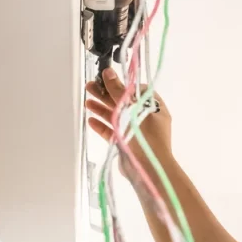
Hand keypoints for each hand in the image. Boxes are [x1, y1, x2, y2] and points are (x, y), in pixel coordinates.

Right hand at [85, 68, 172, 182]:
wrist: (147, 169)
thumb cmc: (145, 137)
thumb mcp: (132, 110)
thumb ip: (119, 92)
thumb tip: (109, 73)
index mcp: (153, 107)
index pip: (137, 91)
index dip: (122, 84)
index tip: (107, 80)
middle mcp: (145, 118)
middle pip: (124, 102)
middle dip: (107, 94)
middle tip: (90, 87)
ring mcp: (135, 131)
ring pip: (117, 116)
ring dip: (102, 108)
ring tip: (87, 101)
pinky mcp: (126, 143)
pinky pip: (112, 132)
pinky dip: (102, 126)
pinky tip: (91, 120)